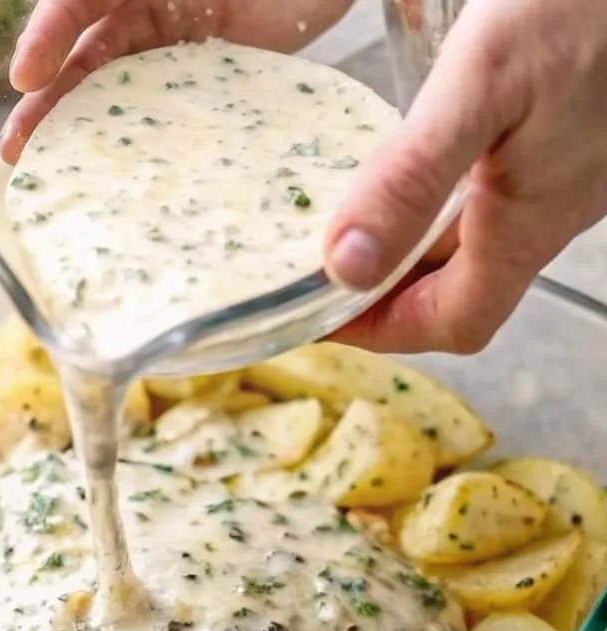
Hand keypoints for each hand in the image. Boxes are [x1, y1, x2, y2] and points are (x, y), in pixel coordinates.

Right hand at [1, 0, 353, 161]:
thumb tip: (67, 34)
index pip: (72, 2)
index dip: (45, 36)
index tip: (25, 77)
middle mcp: (140, 7)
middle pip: (79, 56)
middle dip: (44, 102)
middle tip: (16, 148)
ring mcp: (169, 45)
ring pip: (110, 90)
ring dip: (78, 129)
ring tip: (50, 169)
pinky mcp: (200, 79)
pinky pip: (159, 112)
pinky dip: (136, 140)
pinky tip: (118, 172)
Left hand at [327, 0, 606, 353]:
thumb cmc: (585, 7)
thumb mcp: (480, 88)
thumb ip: (413, 179)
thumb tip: (345, 267)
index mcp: (526, 227)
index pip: (450, 323)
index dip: (382, 333)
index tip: (319, 318)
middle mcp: (547, 217)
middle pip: (456, 293)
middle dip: (382, 297)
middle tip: (315, 275)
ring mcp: (558, 181)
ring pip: (470, 246)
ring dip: (404, 250)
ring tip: (343, 226)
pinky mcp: (561, 142)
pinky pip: (488, 199)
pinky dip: (434, 206)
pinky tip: (408, 172)